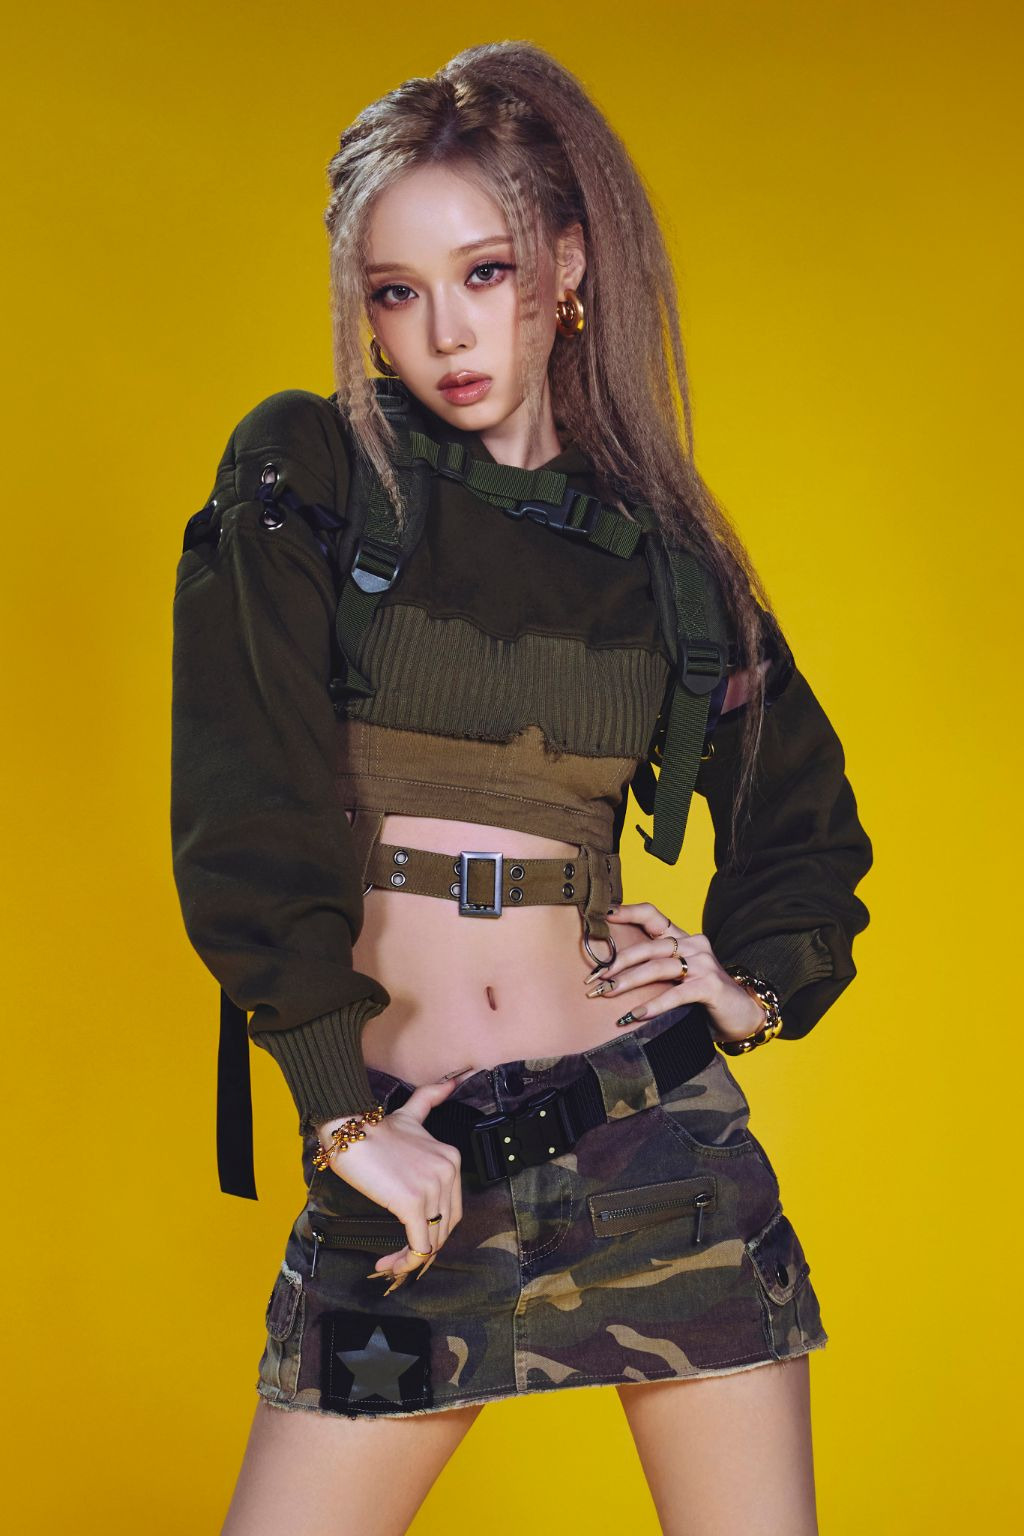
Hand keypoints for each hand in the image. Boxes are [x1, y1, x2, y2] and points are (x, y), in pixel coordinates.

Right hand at [315, 1067, 476, 1292]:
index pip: (452, 1209)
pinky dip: (405, 1262)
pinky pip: (418, 1245)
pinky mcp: (413, 1203)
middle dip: (424, 1248)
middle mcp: (448, 1173)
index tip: (409, 1239)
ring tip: (388, 1265)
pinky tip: (385, 1264)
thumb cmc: (374, 1126)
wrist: (349, 1127)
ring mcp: (433, 1188)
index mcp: (451, 1159)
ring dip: (410, 1260)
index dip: (433, 1230)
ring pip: (431, 1241)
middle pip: (444, 1228)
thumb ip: (432, 1099)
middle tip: (398, 1258)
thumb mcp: (411, 1113)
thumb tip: (453, 1080)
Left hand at [583, 902, 765, 1043]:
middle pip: (649, 946)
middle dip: (618, 962)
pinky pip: (676, 994)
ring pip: (658, 967)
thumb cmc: (703, 995)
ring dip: (629, 981)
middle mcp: (694, 944)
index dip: (628, 912)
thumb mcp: (678, 975)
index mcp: (683, 938)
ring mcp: (704, 964)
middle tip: (594, 979)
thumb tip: (610, 973)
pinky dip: (654, 1004)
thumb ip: (655, 967)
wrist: (742, 1014)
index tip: (603, 916)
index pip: (653, 915)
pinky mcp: (710, 986)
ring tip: (607, 993)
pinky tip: (635, 1014)